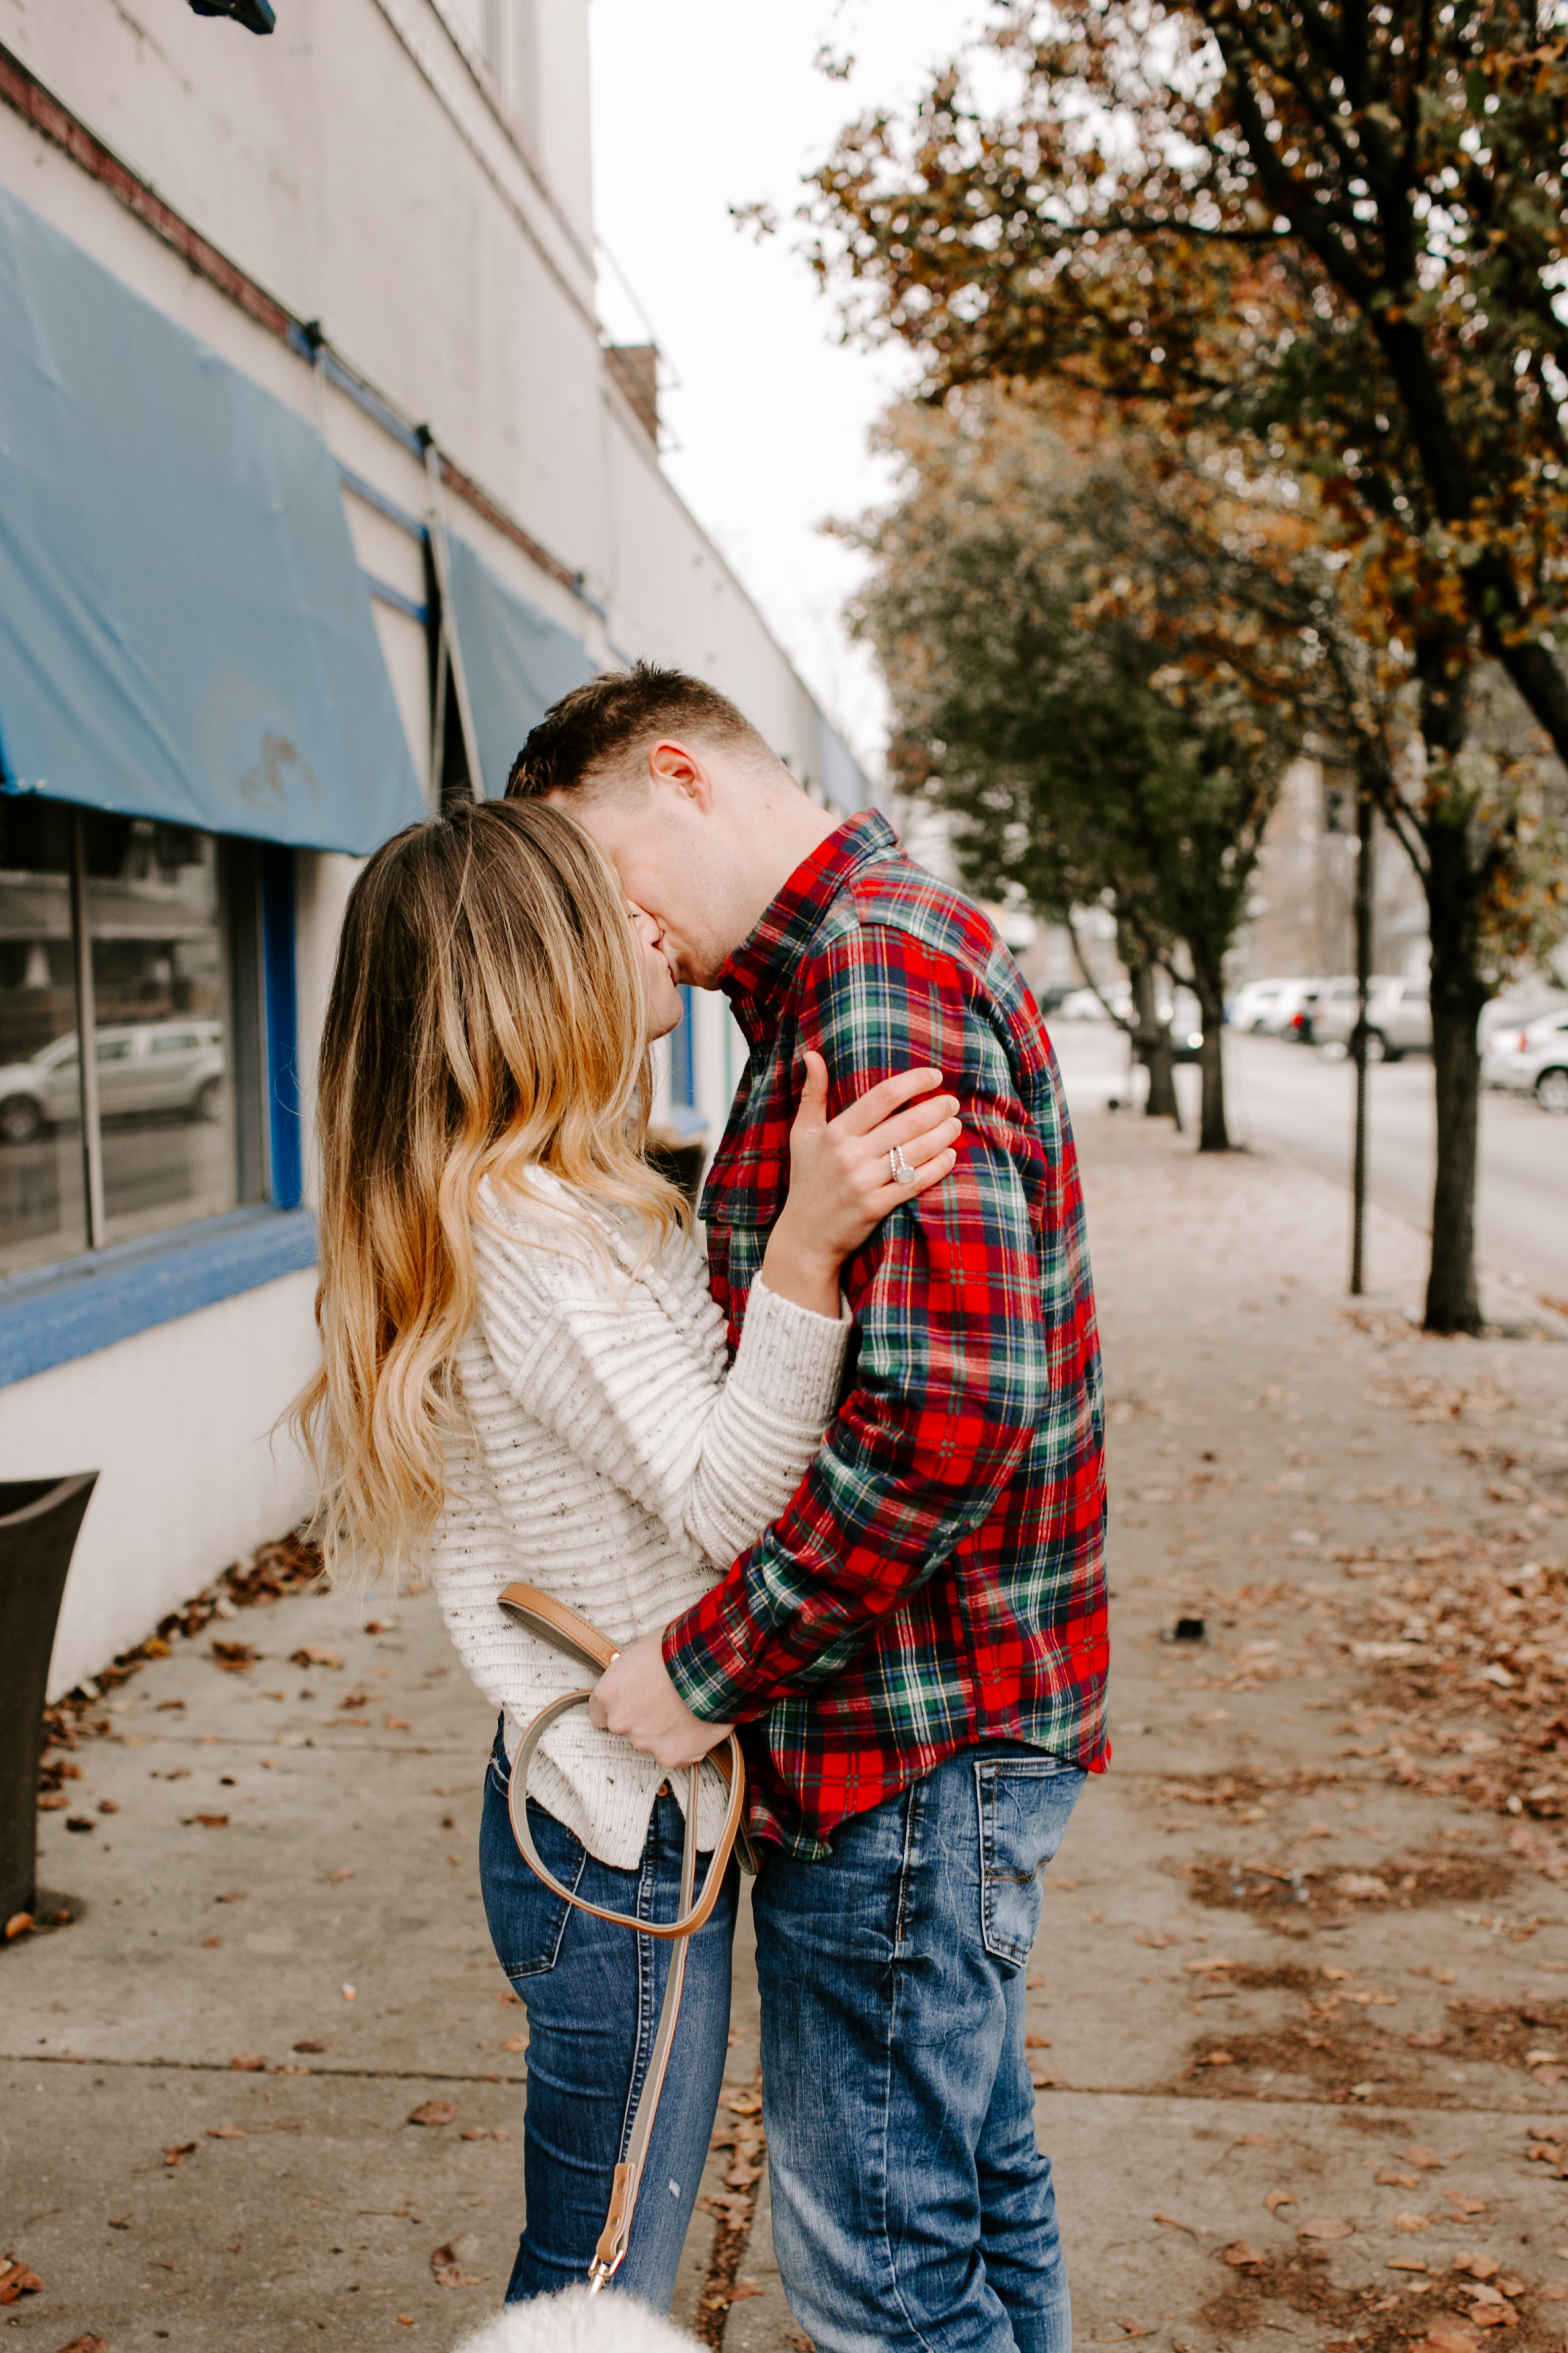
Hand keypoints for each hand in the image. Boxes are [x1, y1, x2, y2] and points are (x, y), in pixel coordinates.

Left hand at [587, 1631, 732, 1768]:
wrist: (711, 1663)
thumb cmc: (678, 1647)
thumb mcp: (643, 1651)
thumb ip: (631, 1675)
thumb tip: (637, 1680)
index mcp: (608, 1694)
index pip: (600, 1714)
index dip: (621, 1708)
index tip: (634, 1704)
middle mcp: (621, 1722)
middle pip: (629, 1729)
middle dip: (645, 1720)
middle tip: (669, 1704)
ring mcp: (645, 1742)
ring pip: (654, 1743)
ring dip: (668, 1732)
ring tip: (690, 1710)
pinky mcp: (672, 1756)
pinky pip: (679, 1755)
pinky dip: (689, 1745)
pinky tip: (700, 1723)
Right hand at [760, 1053, 959, 1314]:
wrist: (805, 1237)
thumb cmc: (807, 1181)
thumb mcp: (802, 1134)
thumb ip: (812, 1093)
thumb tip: (812, 1054)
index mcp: (835, 1132)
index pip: (883, 1096)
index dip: (914, 1081)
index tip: (935, 1076)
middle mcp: (850, 1155)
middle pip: (907, 1122)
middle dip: (937, 1108)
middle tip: (952, 1102)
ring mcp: (864, 1182)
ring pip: (916, 1151)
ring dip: (943, 1135)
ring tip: (955, 1125)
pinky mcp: (876, 1206)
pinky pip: (917, 1182)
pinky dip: (938, 1166)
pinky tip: (950, 1155)